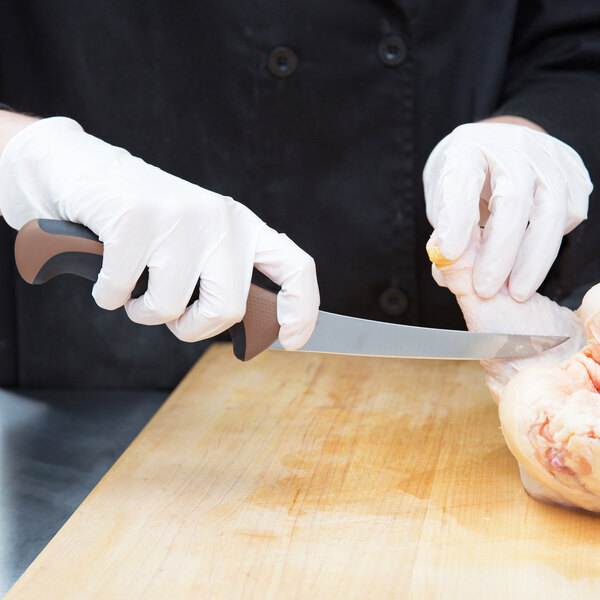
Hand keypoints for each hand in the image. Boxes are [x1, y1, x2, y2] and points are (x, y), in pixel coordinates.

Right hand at [0, 117, 318, 347]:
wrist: (75, 166)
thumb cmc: (139, 218)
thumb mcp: (195, 240)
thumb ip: (221, 275)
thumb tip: (246, 329)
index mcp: (242, 226)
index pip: (295, 267)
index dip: (301, 311)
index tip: (290, 341)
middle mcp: (220, 219)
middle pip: (227, 308)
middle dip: (192, 328)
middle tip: (171, 316)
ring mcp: (179, 218)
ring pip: (168, 308)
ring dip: (141, 311)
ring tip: (131, 281)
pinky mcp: (134, 220)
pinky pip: (120, 294)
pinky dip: (107, 294)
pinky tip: (105, 267)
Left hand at [423, 122, 592, 300]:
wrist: (496, 150)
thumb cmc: (464, 182)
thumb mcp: (441, 202)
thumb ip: (443, 235)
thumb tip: (446, 274)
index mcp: (468, 148)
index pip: (463, 180)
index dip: (456, 217)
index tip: (449, 253)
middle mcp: (510, 146)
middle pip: (512, 199)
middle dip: (499, 252)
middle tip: (485, 289)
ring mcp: (546, 155)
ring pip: (550, 210)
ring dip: (534, 259)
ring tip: (517, 291)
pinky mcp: (571, 170)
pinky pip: (570, 213)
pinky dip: (552, 245)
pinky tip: (532, 263)